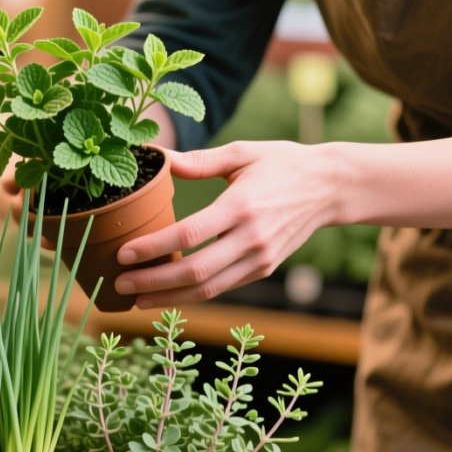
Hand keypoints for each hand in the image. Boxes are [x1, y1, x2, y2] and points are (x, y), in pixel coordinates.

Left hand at [113, 141, 339, 306]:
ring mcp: (259, 259)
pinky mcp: (263, 269)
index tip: (123, 253)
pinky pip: (221, 288)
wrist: (331, 188)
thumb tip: (159, 158)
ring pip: (207, 288)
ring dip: (168, 297)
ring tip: (135, 298)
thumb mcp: (243, 153)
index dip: (153, 248)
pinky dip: (191, 295)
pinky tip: (165, 294)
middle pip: (194, 271)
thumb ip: (199, 161)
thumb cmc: (282, 164)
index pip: (189, 235)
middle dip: (152, 281)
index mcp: (242, 206)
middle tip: (119, 283)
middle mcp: (251, 239)